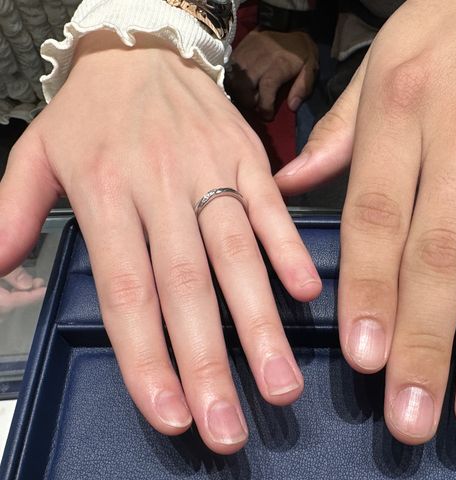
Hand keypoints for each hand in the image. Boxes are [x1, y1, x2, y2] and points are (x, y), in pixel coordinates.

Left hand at [0, 31, 320, 453]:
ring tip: (279, 382)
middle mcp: (159, 186)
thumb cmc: (91, 112)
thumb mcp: (36, 155)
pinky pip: (271, 206)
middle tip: (229, 425)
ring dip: (259, 321)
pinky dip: (288, 249)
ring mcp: (210, 170)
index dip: (147, 358)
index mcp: (104, 192)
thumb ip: (12, 215)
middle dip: (209, 362)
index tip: (170, 414)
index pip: (126, 291)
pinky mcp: (247, 156)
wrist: (141, 48)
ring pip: (236, 253)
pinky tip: (306, 294)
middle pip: (186, 286)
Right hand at [228, 29, 317, 119]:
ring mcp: (247, 52)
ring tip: (247, 97)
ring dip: (238, 92)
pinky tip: (241, 85)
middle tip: (255, 106)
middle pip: (244, 87)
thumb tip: (292, 106)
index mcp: (277, 66)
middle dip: (248, 102)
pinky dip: (233, 80)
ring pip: (234, 79)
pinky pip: (230, 68)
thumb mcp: (310, 67)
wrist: (289, 24)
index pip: (265, 91)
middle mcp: (259, 60)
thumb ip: (302, 87)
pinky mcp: (239, 48)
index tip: (267, 115)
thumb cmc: (301, 51)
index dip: (264, 107)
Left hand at [276, 0, 455, 442]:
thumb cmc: (448, 25)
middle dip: (426, 341)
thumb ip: (337, 135)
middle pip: (442, 253)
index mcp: (402, 110)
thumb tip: (288, 191)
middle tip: (413, 416)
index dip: (370, 291)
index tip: (362, 360)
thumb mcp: (379, 65)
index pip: (378, 215)